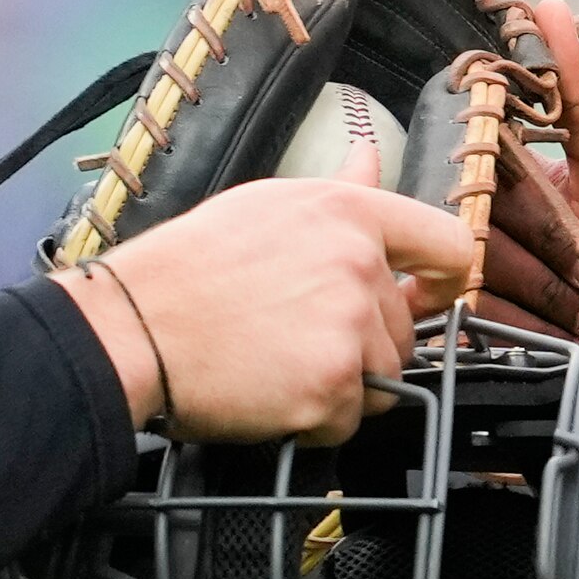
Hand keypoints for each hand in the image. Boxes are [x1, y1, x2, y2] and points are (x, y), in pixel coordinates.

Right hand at [86, 159, 477, 443]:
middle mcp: (359, 265)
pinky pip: (349, 421)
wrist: (133, 328)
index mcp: (348, 213)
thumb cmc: (186, 268)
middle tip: (294, 338)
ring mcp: (348, 328)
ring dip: (341, 385)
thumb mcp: (267, 205)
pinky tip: (269, 392)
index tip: (423, 295)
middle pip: (404, 328)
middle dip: (361, 344)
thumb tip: (369, 158)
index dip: (443, 279)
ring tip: (277, 364)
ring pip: (383, 379)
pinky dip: (315, 420)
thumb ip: (338, 191)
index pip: (446, 244)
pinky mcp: (331, 387)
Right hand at [511, 0, 578, 371]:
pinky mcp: (481, 320)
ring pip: (481, 268)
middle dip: (551, 247)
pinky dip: (538, 326)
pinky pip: (483, 314)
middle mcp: (488, 211)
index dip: (516, 178)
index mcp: (513, 165)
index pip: (479, 149)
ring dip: (550, 293)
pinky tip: (577, 331)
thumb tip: (549, 9)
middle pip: (482, 215)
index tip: (558, 197)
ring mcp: (480, 267)